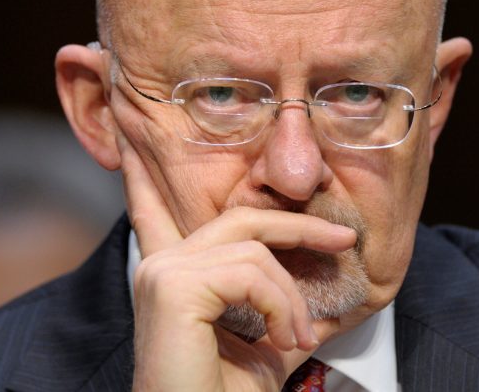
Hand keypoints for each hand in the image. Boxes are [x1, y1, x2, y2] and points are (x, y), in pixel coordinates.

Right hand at [118, 136, 356, 390]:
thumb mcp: (269, 339)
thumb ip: (285, 303)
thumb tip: (332, 283)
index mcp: (175, 275)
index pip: (157, 210)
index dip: (148, 176)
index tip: (132, 139)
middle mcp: (161, 265)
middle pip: (243, 218)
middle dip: (300, 227)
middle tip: (346, 242)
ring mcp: (163, 272)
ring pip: (256, 250)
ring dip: (292, 296)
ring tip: (299, 336)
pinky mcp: (174, 287)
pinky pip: (252, 273)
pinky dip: (282, 306)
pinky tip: (283, 340)